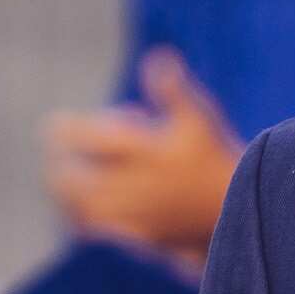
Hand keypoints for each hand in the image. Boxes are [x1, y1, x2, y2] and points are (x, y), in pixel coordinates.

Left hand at [43, 49, 241, 261]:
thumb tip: (158, 56)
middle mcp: (134, 185)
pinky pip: (95, 230)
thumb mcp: (200, 118)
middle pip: (70, 178)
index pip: (83, 137)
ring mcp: (134, 214)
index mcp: (144, 150)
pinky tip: (82, 208)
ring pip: (77, 207)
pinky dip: (79, 217)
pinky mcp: (138, 237)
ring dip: (63, 192)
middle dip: (59, 163)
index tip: (57, 124)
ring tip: (64, 179)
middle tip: (57, 153)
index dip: (63, 129)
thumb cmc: (217, 158)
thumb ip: (172, 89)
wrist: (237, 210)